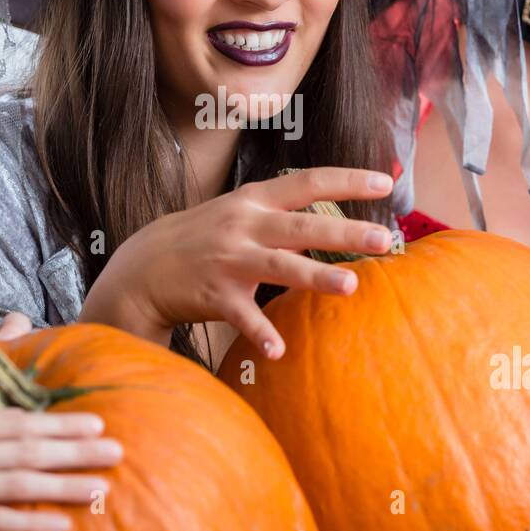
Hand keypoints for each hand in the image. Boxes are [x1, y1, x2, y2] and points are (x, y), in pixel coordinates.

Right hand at [0, 406, 121, 530]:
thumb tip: (6, 417)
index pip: (16, 422)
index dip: (57, 423)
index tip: (92, 422)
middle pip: (27, 448)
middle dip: (74, 448)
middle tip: (113, 447)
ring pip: (19, 483)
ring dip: (63, 484)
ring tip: (99, 485)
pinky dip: (30, 523)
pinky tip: (60, 525)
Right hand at [80, 167, 394, 358]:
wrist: (144, 266)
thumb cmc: (206, 237)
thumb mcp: (241, 214)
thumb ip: (285, 218)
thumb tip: (338, 225)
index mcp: (255, 201)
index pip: (307, 181)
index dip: (347, 180)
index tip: (385, 184)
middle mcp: (244, 225)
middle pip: (301, 226)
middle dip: (345, 232)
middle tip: (385, 239)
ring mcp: (229, 259)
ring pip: (278, 266)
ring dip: (315, 276)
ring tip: (351, 285)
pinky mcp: (214, 294)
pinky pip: (242, 315)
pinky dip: (259, 332)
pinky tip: (279, 351)